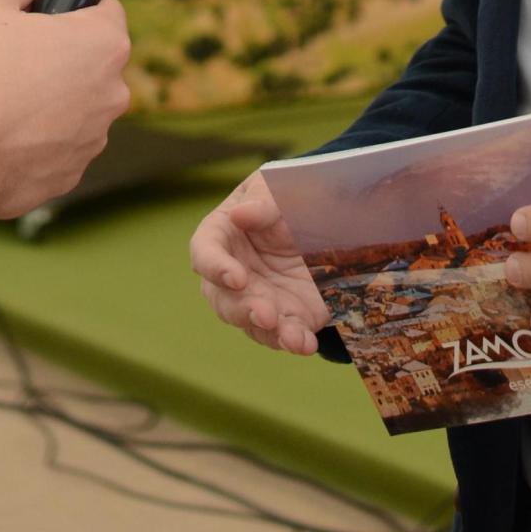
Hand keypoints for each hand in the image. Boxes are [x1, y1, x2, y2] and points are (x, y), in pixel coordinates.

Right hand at [0, 0, 132, 219]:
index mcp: (104, 43)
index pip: (106, 10)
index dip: (76, 9)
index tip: (49, 19)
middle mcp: (113, 91)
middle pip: (93, 63)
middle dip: (62, 60)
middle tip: (18, 62)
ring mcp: (95, 136)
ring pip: (78, 109)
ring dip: (53, 105)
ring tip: (7, 105)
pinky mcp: (72, 175)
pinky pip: (59, 150)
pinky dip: (38, 145)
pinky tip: (5, 140)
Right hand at [190, 170, 329, 356]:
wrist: (326, 213)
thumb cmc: (290, 194)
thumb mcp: (280, 187)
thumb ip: (263, 202)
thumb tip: (241, 214)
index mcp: (221, 234)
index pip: (204, 253)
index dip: (216, 268)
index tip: (237, 277)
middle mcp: (232, 273)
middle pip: (223, 299)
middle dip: (243, 309)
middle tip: (265, 314)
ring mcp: (256, 297)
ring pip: (250, 322)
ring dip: (269, 331)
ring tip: (291, 337)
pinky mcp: (284, 314)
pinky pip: (282, 334)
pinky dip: (294, 341)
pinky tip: (306, 344)